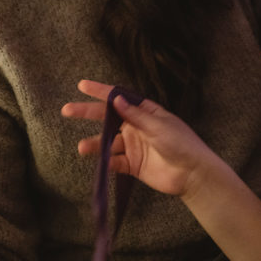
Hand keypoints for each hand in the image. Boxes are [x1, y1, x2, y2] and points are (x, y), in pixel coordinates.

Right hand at [62, 79, 218, 198]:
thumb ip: (135, 115)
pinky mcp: (133, 164)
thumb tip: (116, 99)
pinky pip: (115, 162)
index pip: (119, 98)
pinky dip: (107, 162)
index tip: (82, 85)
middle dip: (87, 113)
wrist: (193, 175)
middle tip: (67, 110)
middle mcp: (136, 126)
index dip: (101, 91)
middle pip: (107, 118)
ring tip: (82, 148)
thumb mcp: (158, 126)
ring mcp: (133, 146)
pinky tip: (102, 163)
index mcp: (144, 112)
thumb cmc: (181, 144)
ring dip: (95, 144)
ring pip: (108, 142)